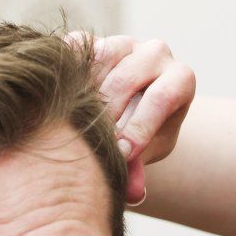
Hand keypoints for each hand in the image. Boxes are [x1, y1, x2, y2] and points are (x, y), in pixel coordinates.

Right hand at [74, 33, 194, 205]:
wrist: (127, 113)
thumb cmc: (143, 137)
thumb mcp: (146, 152)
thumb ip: (140, 168)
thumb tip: (135, 194)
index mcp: (180, 78)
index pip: (161, 97)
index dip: (140, 127)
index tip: (122, 153)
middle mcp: (155, 54)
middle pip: (128, 78)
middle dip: (108, 114)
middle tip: (93, 142)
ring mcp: (121, 43)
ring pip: (99, 59)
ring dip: (85, 92)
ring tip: (74, 122)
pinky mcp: (90, 41)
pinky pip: (73, 50)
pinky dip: (64, 72)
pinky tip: (55, 99)